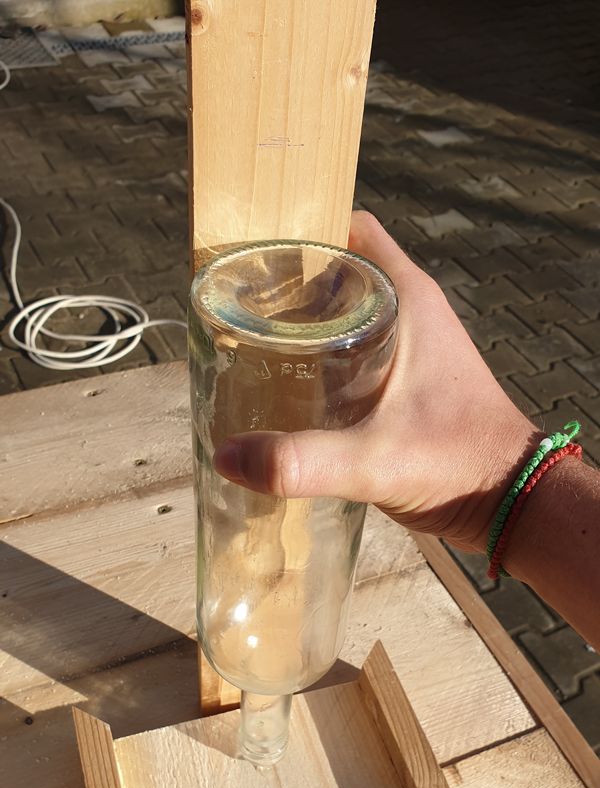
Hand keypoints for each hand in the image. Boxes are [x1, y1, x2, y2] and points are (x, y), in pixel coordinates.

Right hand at [214, 211, 539, 552]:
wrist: (508, 501)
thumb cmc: (457, 462)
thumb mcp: (373, 460)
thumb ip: (302, 461)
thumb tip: (228, 456)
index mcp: (407, 298)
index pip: (347, 232)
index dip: (300, 237)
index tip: (251, 262)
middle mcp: (408, 310)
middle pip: (334, 272)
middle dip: (285, 286)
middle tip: (234, 313)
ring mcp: (408, 345)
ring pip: (342, 312)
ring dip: (300, 324)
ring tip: (247, 347)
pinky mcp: (404, 380)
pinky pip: (351, 350)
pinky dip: (318, 358)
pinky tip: (284, 389)